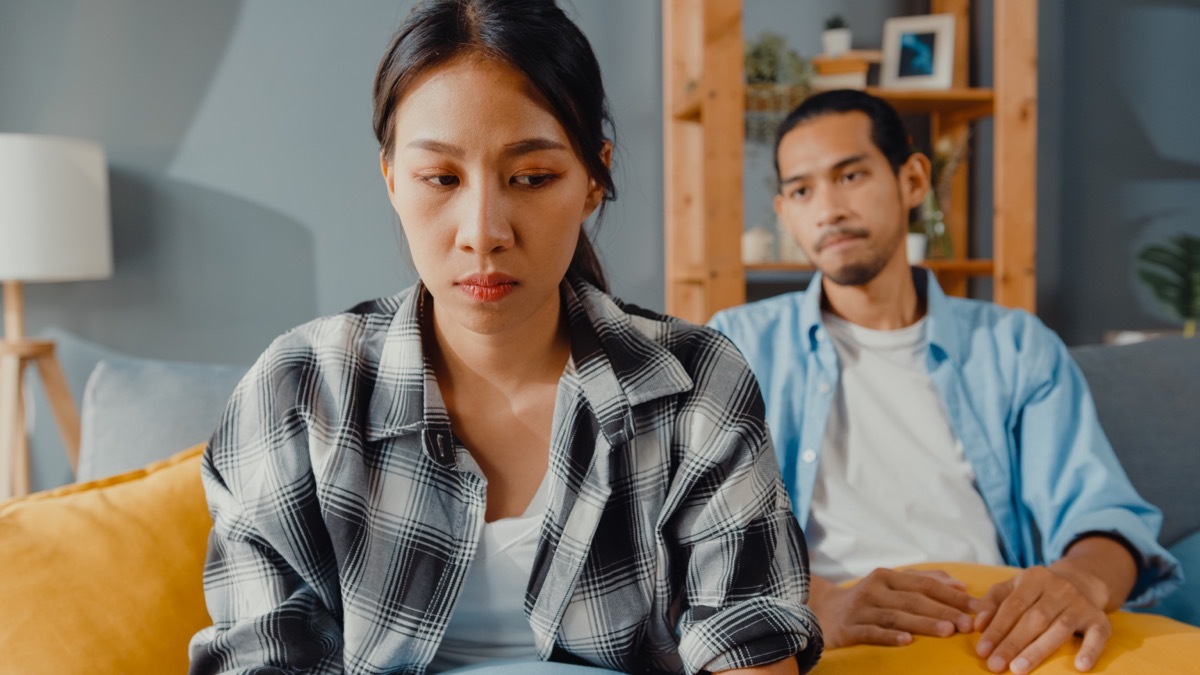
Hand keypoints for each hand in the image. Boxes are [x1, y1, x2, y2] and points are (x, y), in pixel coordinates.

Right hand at [810, 568, 980, 648]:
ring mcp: (859, 609)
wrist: (823, 612)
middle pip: (913, 599)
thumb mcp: (892, 584)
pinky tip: (906, 642)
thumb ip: (925, 580)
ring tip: (947, 631)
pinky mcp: (847, 629)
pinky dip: (889, 636)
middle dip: (943, 611)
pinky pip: (871, 633)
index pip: (924, 583)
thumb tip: (961, 585)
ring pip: (896, 616)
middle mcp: (872, 589)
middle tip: (968, 624)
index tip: (976, 607)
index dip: (951, 595)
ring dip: (923, 623)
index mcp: (886, 576)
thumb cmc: (868, 599)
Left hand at [974, 566, 1110, 673]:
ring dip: (1038, 651)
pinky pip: (1097, 636)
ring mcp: (1081, 604)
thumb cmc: (1037, 592)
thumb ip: (993, 602)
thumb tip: (978, 624)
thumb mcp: (1014, 587)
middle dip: (1012, 643)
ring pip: (1059, 629)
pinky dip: (1090, 651)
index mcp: (1035, 578)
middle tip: (995, 665)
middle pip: (1034, 619)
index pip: (1012, 606)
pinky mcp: (1100, 619)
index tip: (982, 651)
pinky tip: (1080, 667)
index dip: (996, 629)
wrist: (1081, 582)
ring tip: (1018, 669)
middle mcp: (1060, 588)